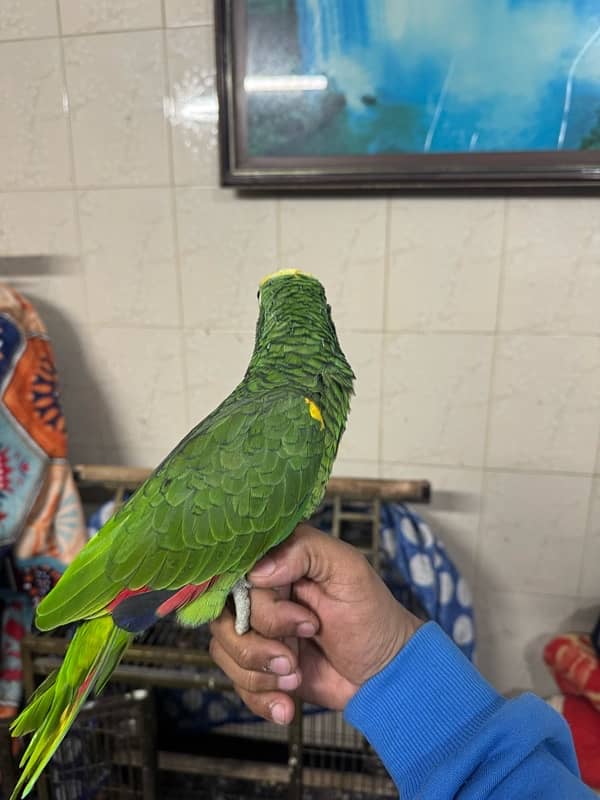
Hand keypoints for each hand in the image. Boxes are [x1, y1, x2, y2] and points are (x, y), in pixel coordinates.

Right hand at [209, 524, 422, 724]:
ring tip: (296, 675)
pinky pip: (236, 682)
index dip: (260, 604)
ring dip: (260, 674)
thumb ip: (305, 551)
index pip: (238, 574)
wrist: (383, 673)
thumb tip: (257, 571)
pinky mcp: (259, 665)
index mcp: (278, 561)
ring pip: (224, 650)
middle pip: (225, 617)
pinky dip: (261, 698)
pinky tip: (287, 705)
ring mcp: (257, 630)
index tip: (298, 620)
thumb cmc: (372, 614)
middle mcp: (261, 593)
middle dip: (261, 646)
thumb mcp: (348, 569)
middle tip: (296, 655)